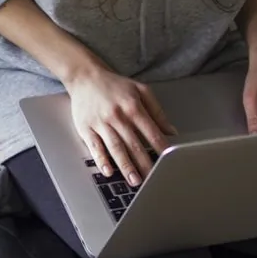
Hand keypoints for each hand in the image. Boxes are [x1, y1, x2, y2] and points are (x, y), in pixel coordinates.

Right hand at [65, 67, 176, 185]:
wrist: (85, 76)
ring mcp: (101, 122)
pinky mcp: (86, 128)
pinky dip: (101, 160)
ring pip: (115, 147)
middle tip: (153, 179)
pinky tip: (108, 171)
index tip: (168, 162)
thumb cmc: (114, 85)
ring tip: (134, 180)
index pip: (151, 131)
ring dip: (125, 166)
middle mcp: (117, 115)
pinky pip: (95, 147)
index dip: (161, 148)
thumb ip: (157, 111)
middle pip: (134, 144)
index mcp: (133, 106)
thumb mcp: (141, 91)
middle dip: (144, 163)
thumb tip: (171, 131)